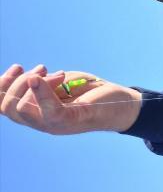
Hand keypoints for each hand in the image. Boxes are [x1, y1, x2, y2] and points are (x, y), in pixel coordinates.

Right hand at [0, 64, 140, 134]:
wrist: (122, 104)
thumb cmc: (91, 93)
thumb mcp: (63, 84)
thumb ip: (44, 84)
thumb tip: (30, 78)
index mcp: (38, 114)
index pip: (4, 107)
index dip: (2, 86)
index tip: (17, 67)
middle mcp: (42, 122)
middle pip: (9, 108)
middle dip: (16, 82)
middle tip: (41, 69)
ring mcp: (56, 124)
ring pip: (22, 109)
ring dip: (31, 84)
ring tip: (55, 73)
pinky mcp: (72, 120)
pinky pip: (50, 110)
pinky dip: (43, 92)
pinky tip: (47, 76)